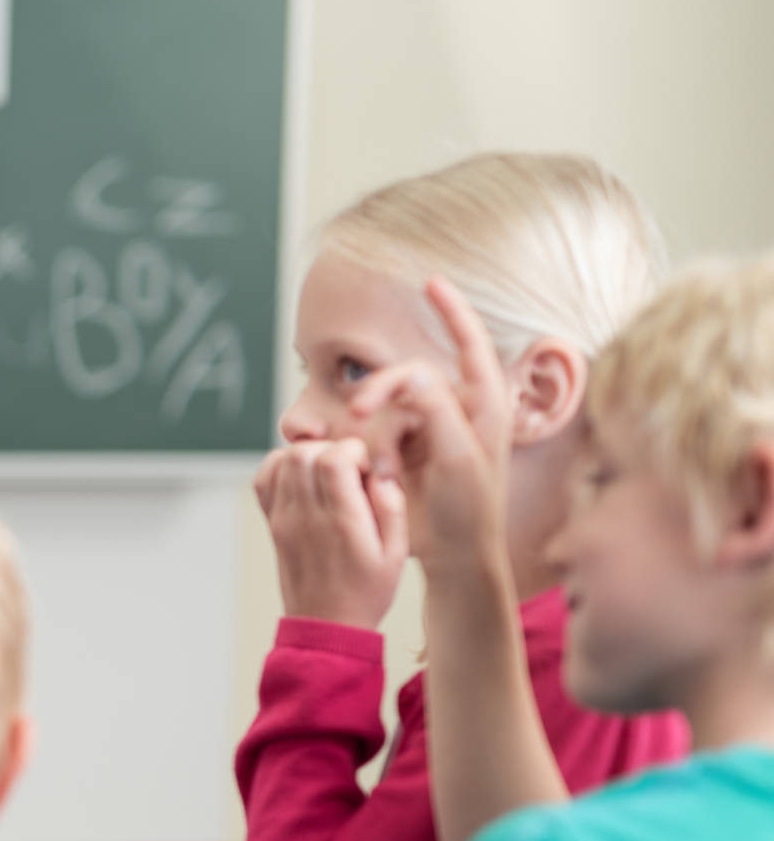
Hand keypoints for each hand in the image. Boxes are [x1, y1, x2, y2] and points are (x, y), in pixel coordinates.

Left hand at [253, 437, 407, 628]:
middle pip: (302, 452)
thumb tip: (379, 472)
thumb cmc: (367, 591)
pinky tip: (306, 481)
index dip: (353, 451)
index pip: (332, 457)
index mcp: (340, 521)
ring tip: (329, 476)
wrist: (326, 625)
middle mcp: (305, 516)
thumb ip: (391, 506)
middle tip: (349, 470)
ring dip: (307, 456)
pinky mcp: (272, 524)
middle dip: (331, 448)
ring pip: (280, 461)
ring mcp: (282, 520)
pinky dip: (281, 469)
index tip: (366, 469)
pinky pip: (264, 481)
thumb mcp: (396, 553)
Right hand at [348, 277, 515, 580]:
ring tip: (381, 469)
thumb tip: (411, 373)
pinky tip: (374, 473)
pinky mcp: (407, 451)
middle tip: (357, 411)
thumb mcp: (458, 459)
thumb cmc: (470, 512)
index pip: (469, 343)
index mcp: (484, 404)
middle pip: (409, 375)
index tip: (430, 281)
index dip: (451, 309)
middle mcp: (457, 410)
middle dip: (380, 390)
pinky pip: (377, 432)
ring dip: (376, 433)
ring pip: (388, 406)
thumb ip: (436, 409)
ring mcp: (431, 430)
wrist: (455, 559)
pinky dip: (369, 448)